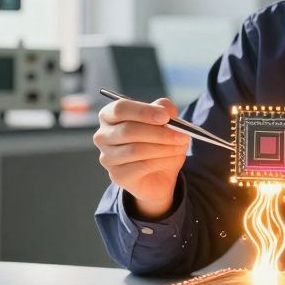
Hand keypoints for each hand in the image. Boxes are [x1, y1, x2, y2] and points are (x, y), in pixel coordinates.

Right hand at [94, 97, 189, 219]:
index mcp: (109, 116)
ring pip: (136, 150)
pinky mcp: (117, 175)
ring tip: (181, 147)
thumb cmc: (157, 141)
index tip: (165, 116)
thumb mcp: (164, 121)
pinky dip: (162, 161)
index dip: (143, 111)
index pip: (120, 109)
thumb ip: (165, 109)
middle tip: (182, 135)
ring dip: (164, 148)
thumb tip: (167, 110)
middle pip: (128, 130)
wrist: (158, 174)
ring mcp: (107, 157)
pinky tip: (174, 158)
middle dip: (159, 133)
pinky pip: (142, 166)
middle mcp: (103, 136)